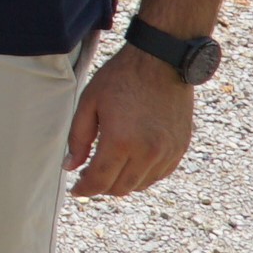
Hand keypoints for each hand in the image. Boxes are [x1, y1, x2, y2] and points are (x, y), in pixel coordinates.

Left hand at [66, 40, 196, 198]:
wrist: (161, 62)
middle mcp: (148, 152)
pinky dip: (143, 175)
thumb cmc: (121, 78)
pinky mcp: (181, 147)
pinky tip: (131, 163)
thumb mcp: (89, 104)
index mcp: (121, 142)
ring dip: (122, 183)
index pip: (99, 181)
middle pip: (120, 188)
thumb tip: (71, 166)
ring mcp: (168, 152)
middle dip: (101, 187)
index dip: (84, 190)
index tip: (76, 190)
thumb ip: (78, 139)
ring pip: (141, 185)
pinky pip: (159, 174)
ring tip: (108, 169)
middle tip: (88, 177)